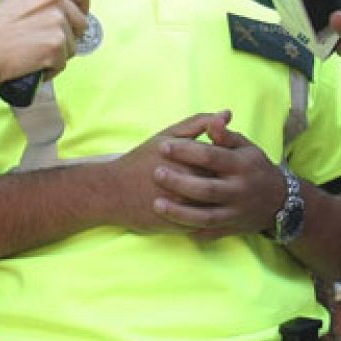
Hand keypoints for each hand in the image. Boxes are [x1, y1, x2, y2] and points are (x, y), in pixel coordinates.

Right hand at [0, 0, 90, 81]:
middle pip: (81, 22)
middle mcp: (55, 0)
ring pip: (73, 45)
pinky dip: (50, 69)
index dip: (82, 8)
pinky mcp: (55, 46)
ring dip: (58, 54)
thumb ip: (44, 1)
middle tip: (47, 43)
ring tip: (34, 54)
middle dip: (69, 36)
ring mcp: (57, 23)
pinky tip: (33, 64)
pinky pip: (63, 63)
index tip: (75, 18)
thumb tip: (63, 11)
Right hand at [98, 112, 231, 233]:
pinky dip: (206, 216)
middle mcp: (187, 185)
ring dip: (218, 201)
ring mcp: (183, 208)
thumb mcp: (169, 135)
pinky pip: (204, 224)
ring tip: (209, 193)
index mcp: (189, 160)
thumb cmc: (142, 160)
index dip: (225, 160)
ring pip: (216, 206)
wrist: (112, 191)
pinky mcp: (178, 226)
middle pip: (222, 184)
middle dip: (224, 181)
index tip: (218, 161)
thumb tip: (228, 114)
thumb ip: (200, 122)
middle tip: (213, 178)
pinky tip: (199, 208)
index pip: (224, 161)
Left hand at [151, 116, 285, 241]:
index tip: (163, 146)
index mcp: (241, 166)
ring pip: (205, 216)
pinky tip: (170, 223)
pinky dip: (189, 229)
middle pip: (206, 189)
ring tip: (156, 204)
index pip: (211, 157)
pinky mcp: (230, 229)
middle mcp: (239, 191)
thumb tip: (213, 120)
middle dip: (179, 182)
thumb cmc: (254, 168)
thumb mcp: (246, 147)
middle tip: (156, 173)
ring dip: (179, 212)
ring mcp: (234, 213)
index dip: (186, 151)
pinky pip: (208, 232)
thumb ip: (225, 135)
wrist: (278, 202)